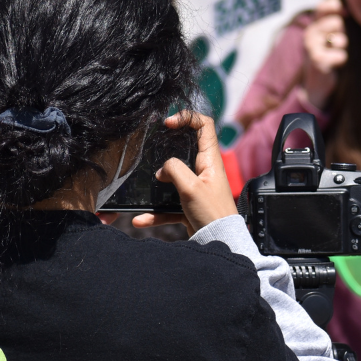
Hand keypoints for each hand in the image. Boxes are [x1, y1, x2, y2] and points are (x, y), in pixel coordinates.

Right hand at [134, 111, 237, 236]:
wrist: (220, 242)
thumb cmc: (212, 214)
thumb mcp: (191, 187)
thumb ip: (174, 169)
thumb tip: (162, 169)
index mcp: (210, 160)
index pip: (204, 126)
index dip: (187, 118)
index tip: (168, 124)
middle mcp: (204, 171)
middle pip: (185, 150)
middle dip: (167, 149)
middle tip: (152, 149)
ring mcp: (197, 188)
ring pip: (173, 179)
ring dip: (158, 186)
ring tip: (146, 189)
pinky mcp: (190, 205)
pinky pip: (169, 205)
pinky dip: (156, 212)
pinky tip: (141, 219)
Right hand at [300, 2, 347, 106]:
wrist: (317, 84)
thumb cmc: (329, 56)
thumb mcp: (332, 36)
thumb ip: (337, 21)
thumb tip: (348, 10)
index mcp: (314, 24)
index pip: (323, 6)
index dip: (336, 7)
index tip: (346, 14)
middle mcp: (310, 32)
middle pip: (337, 22)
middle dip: (343, 33)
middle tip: (338, 44)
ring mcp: (311, 46)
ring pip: (340, 39)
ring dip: (343, 47)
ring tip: (336, 53)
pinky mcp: (316, 60)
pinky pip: (341, 55)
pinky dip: (341, 59)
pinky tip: (335, 64)